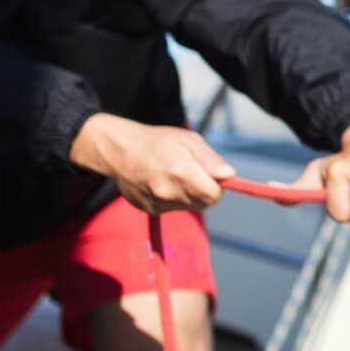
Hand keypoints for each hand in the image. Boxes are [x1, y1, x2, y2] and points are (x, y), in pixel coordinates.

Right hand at [69, 113, 234, 213]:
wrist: (120, 151)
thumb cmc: (158, 142)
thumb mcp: (189, 140)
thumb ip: (211, 159)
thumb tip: (229, 175)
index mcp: (181, 172)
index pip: (214, 195)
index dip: (217, 186)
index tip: (211, 175)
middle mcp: (168, 191)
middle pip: (202, 203)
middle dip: (204, 190)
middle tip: (192, 172)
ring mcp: (157, 203)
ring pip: (188, 207)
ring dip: (188, 195)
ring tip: (174, 175)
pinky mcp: (148, 209)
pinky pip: (172, 208)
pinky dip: (172, 199)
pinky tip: (161, 183)